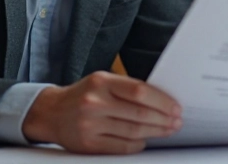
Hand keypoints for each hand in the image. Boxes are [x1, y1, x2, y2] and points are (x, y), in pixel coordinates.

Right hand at [22, 71, 181, 153]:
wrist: (51, 112)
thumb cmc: (84, 95)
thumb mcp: (102, 82)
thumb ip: (127, 88)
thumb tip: (163, 101)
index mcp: (101, 82)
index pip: (139, 91)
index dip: (162, 101)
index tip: (176, 107)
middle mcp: (94, 102)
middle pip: (139, 113)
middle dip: (163, 119)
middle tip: (177, 122)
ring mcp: (89, 124)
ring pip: (132, 131)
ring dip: (155, 132)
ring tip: (167, 130)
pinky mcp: (87, 144)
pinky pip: (121, 146)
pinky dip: (138, 144)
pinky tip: (146, 140)